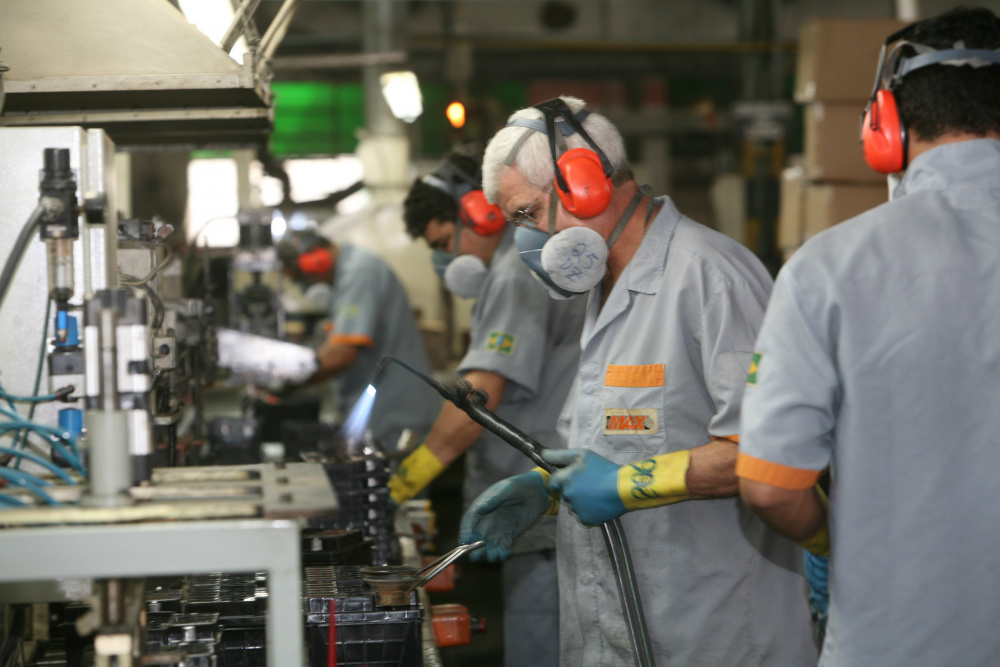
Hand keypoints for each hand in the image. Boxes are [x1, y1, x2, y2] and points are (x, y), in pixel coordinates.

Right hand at [459, 470, 550, 561]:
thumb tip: (479, 509)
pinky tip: (503, 555)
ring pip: (489, 543)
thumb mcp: (508, 490)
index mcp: (482, 505)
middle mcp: (487, 518)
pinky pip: (502, 545)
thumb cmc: (520, 486)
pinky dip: (501, 552)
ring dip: (488, 551)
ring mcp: (498, 527)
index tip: (465, 542)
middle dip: (474, 547)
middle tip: (475, 557)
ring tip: (492, 557)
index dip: (466, 531)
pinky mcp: (509, 533)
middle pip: (476, 535)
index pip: (469, 520)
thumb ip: (494, 499)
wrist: (538, 491)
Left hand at [544, 447, 692, 526]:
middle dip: (571, 490)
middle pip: (563, 495)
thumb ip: (560, 455)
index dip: (560, 480)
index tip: (571, 478)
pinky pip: (582, 517)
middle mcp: (567, 497)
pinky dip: (587, 512)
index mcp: (564, 480)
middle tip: (588, 484)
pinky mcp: (586, 521)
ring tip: (595, 494)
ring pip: (573, 507)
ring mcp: (576, 510)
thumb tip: (543, 454)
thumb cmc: (603, 468)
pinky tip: (598, 504)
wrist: (623, 488)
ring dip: (579, 502)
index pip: (552, 483)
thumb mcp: (582, 455)